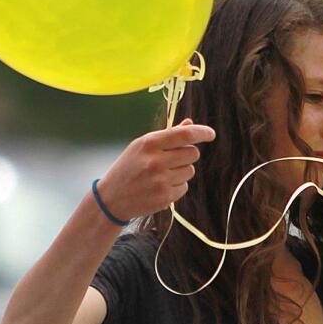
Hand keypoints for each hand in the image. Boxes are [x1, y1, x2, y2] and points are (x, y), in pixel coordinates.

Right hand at [95, 118, 215, 222]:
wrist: (111, 199)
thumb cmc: (128, 168)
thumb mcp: (141, 147)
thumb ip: (168, 135)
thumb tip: (190, 124)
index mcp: (149, 144)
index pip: (185, 135)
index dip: (202, 132)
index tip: (211, 134)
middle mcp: (155, 161)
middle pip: (193, 153)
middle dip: (188, 155)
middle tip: (173, 159)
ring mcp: (160, 180)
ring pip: (190, 171)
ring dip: (181, 171)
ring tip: (161, 175)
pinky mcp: (165, 197)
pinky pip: (184, 186)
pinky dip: (176, 186)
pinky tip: (159, 186)